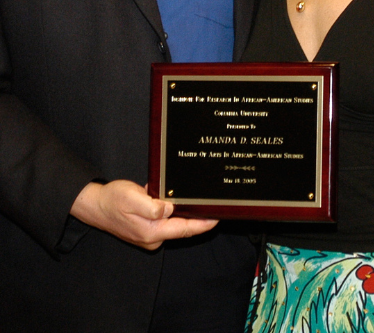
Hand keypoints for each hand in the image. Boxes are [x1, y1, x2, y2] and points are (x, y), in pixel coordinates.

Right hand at [70, 180, 217, 249]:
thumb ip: (153, 206)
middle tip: (209, 202)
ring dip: (180, 211)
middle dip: (195, 216)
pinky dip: (169, 211)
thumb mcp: (132, 197)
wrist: (95, 205)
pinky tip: (169, 198)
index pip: (185, 228)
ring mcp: (149, 236)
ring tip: (190, 198)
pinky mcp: (146, 230)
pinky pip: (164, 221)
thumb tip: (170, 208)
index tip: (217, 218)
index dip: (203, 224)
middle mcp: (153, 237)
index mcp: (152, 231)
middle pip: (182, 227)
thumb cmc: (112, 200)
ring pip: (173, 223)